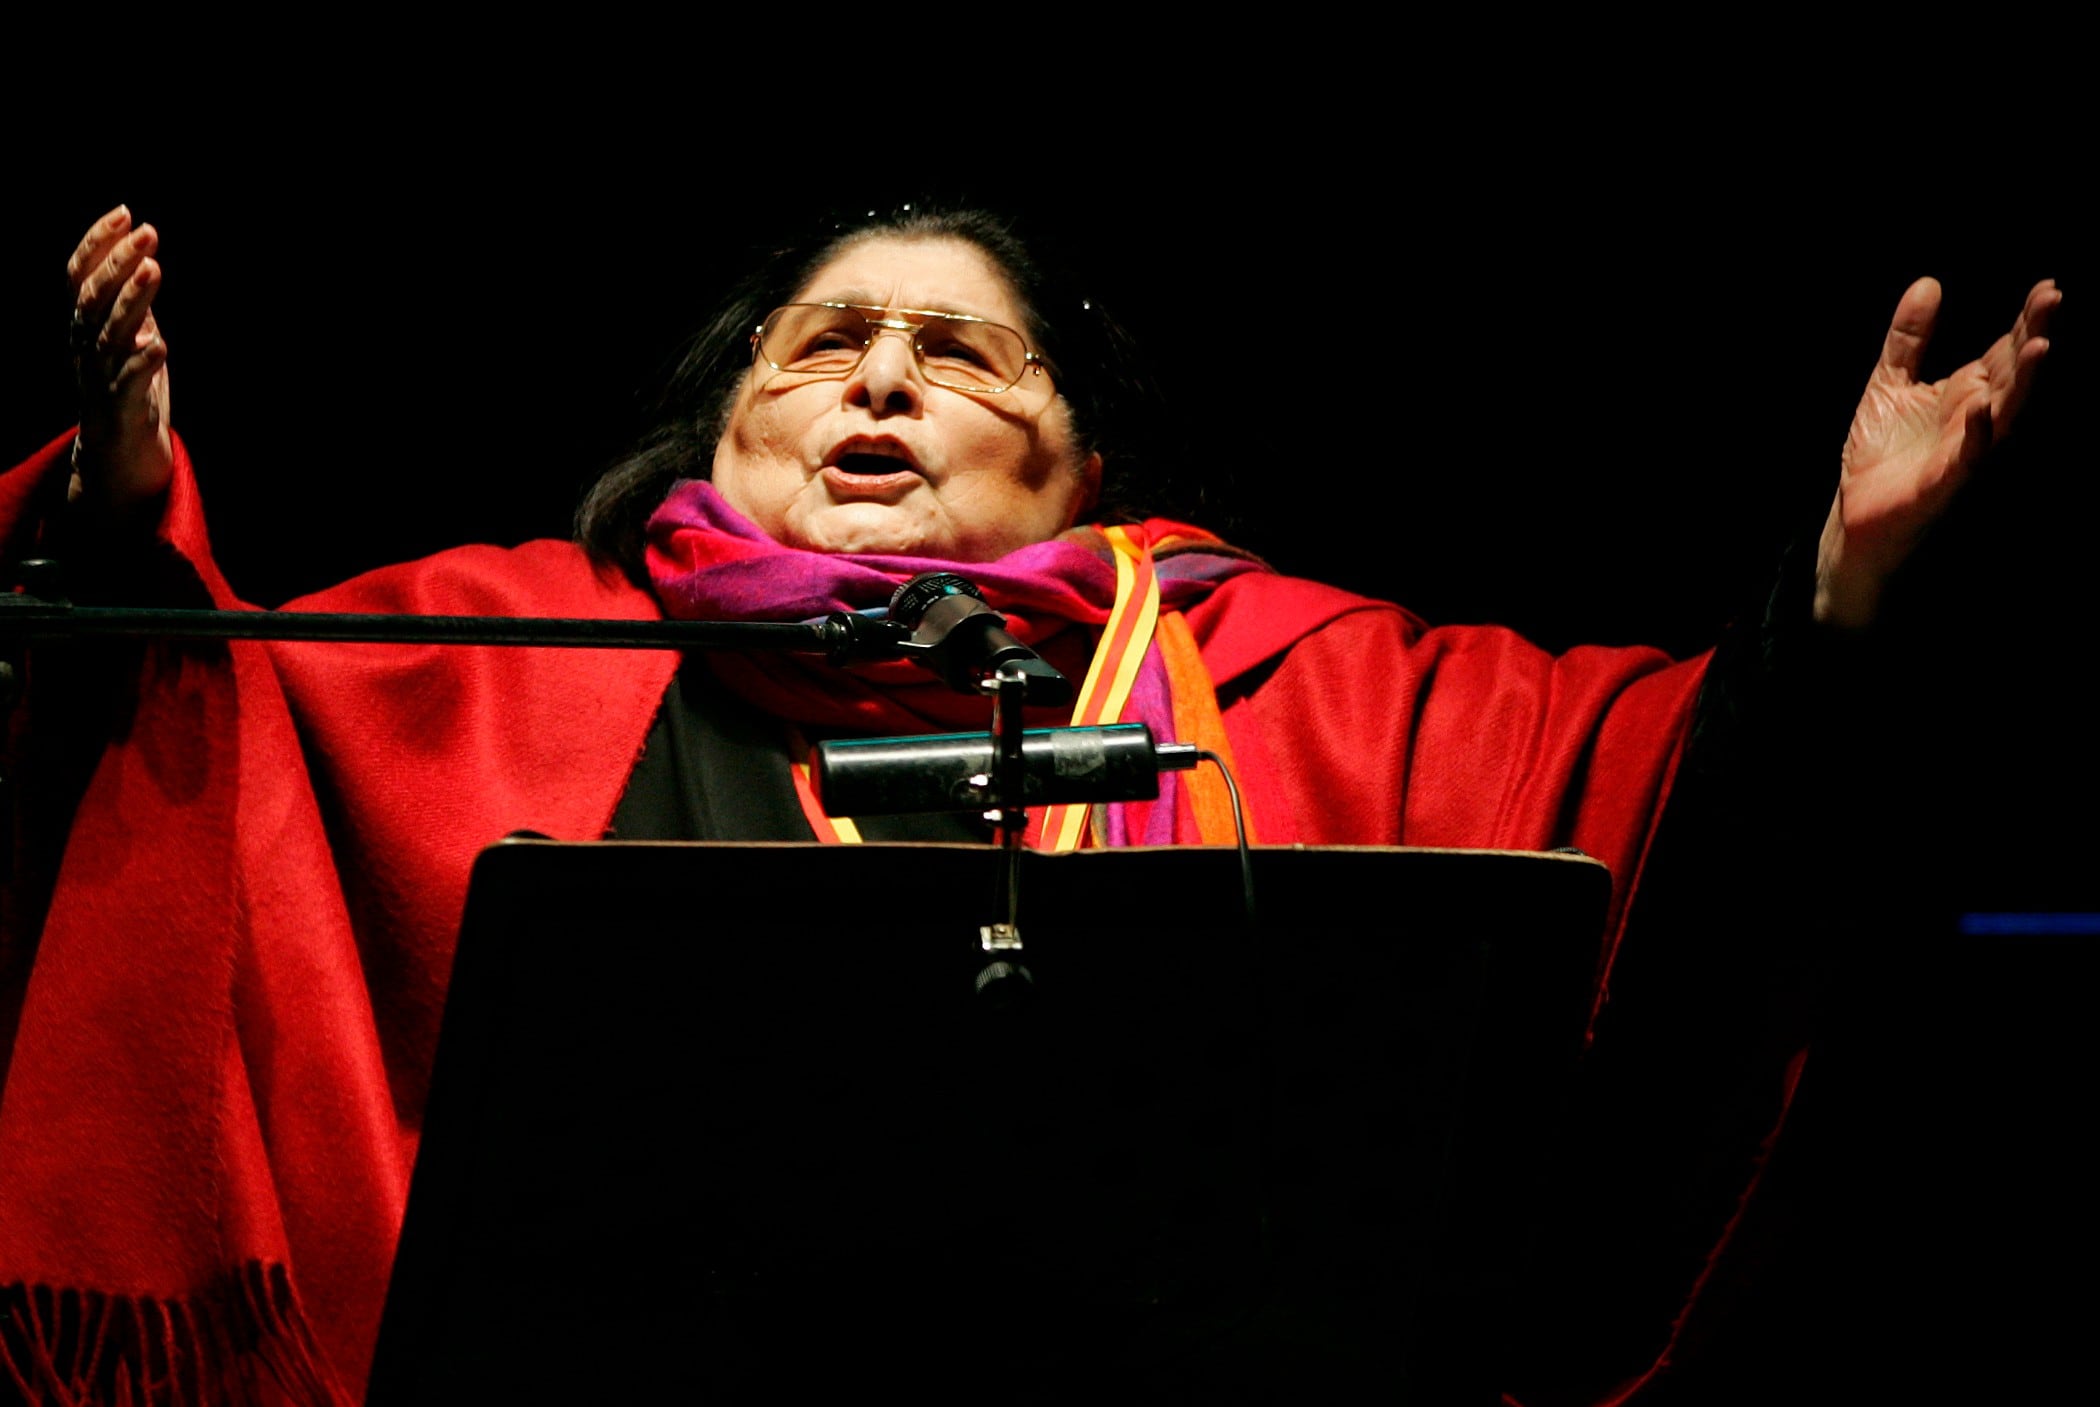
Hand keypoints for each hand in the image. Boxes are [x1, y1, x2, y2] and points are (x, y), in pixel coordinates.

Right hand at [66, 205, 173, 517]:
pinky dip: (143, 362)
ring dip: (132, 300)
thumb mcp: (128, 340)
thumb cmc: (128, 394)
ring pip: (110, 333)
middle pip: (94, 298)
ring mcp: (102, 377)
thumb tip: (142, 261)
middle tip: (148, 231)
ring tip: (153, 270)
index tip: (124, 213)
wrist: (121, 458)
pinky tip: (159, 344)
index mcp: (86, 328)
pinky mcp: (122, 408)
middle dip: (118, 262)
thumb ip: (131, 306)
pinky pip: (129, 382)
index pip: (80, 276)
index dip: (98, 243)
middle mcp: (86, 348)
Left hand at [1814, 277, 2060, 627]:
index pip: (2004, 350)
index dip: (2025, 320)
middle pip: (2013, 373)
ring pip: (2004, 412)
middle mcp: (1974, 418)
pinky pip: (1968, 458)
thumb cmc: (1880, 451)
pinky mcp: (1943, 483)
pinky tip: (1982, 408)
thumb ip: (1908, 338)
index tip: (2047, 287)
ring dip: (2022, 381)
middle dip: (2033, 336)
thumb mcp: (1889, 382)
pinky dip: (1977, 434)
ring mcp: (1964, 450)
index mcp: (1965, 392)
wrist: (1854, 512)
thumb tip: (1929, 283)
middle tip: (2052, 298)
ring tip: (2038, 344)